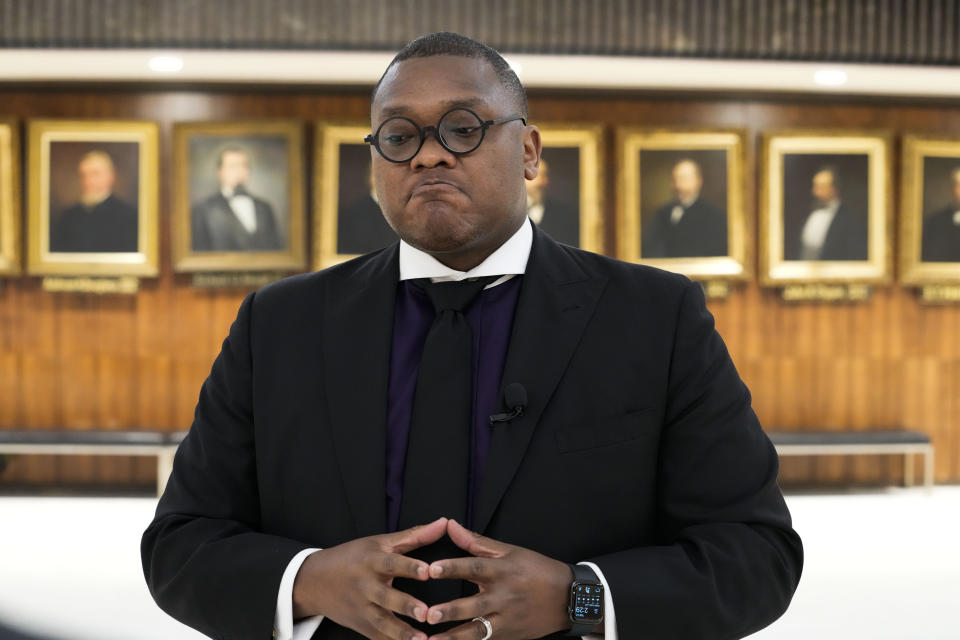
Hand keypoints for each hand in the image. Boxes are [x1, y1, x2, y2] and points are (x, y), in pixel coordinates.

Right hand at [292, 517, 447, 639]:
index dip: (409, 567)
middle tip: (426, 613)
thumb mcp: (380, 542)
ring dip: (401, 633)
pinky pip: (377, 638)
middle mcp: (365, 585)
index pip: (392, 563)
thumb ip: (414, 535)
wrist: (314, 581)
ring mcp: (361, 608)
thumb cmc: (353, 557)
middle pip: (385, 597)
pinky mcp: (360, 626)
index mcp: (371, 561)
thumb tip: (444, 522)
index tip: (428, 571)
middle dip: (405, 605)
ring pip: (381, 623)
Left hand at [424, 519, 572, 639]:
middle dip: (451, 610)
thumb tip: (450, 525)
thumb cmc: (536, 569)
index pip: (475, 567)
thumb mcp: (510, 551)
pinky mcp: (508, 635)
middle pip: (474, 604)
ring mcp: (506, 618)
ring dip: (454, 637)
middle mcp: (503, 596)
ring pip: (478, 630)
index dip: (453, 568)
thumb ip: (476, 542)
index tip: (432, 569)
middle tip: (429, 613)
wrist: (568, 597)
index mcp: (502, 570)